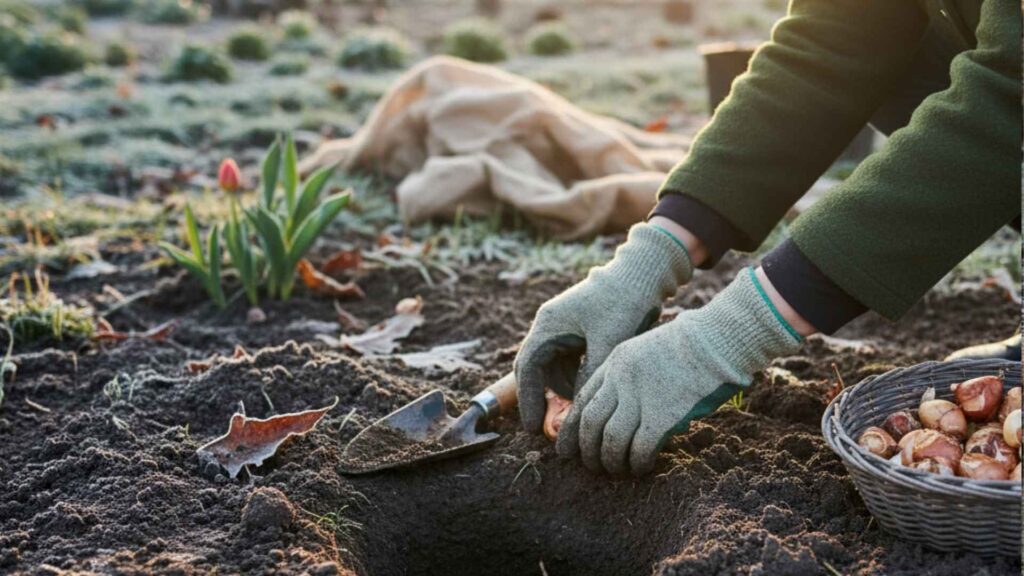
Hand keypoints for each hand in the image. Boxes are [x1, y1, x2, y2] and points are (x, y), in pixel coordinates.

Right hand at [514, 224, 693, 432]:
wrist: (642, 274)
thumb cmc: (625, 304)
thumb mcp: (608, 344)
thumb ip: (590, 377)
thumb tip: (579, 411)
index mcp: (549, 325)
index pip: (528, 368)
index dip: (528, 400)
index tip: (534, 429)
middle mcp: (549, 325)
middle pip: (533, 369)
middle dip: (539, 398)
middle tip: (546, 429)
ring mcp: (561, 326)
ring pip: (551, 367)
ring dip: (561, 388)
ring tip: (579, 409)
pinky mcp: (575, 329)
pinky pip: (566, 360)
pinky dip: (573, 377)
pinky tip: (589, 389)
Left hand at [556, 268, 801, 475]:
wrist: (718, 340)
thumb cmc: (691, 345)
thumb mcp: (647, 350)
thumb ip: (630, 377)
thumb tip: (622, 412)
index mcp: (615, 362)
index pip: (582, 400)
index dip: (571, 430)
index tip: (566, 449)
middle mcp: (621, 380)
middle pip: (590, 423)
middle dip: (586, 450)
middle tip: (591, 467)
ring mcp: (641, 397)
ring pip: (610, 439)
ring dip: (610, 461)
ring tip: (616, 470)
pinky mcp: (662, 415)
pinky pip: (640, 448)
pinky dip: (637, 462)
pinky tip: (641, 468)